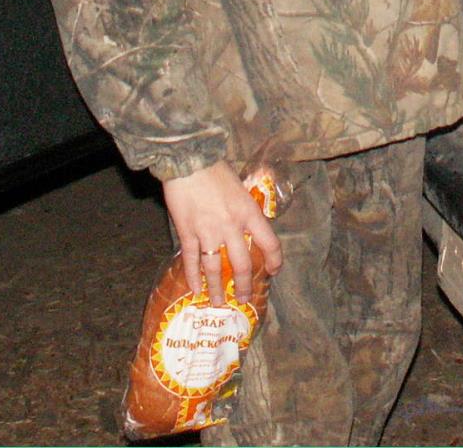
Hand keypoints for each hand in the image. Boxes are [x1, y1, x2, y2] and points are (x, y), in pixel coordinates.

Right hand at [162, 161, 282, 303]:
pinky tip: (195, 289)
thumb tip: (245, 226)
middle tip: (244, 298)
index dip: (274, 261)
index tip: (273, 272)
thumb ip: (243, 209)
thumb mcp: (240, 188)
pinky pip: (192, 260)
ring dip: (217, 288)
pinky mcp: (187, 232)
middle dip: (244, 285)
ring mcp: (208, 231)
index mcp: (249, 212)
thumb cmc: (215, 169)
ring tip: (219, 302)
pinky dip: (193, 276)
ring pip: (215, 268)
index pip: (270, 243)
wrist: (189, 160)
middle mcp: (232, 226)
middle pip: (242, 264)